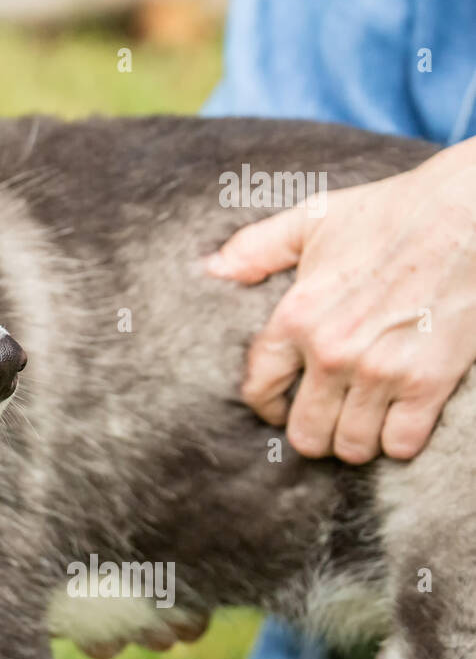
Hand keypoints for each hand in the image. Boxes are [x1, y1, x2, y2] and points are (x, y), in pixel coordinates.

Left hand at [206, 138, 475, 463]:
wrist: (468, 214)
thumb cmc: (388, 214)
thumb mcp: (311, 219)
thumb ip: (255, 248)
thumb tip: (208, 270)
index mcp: (297, 317)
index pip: (259, 390)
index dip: (267, 406)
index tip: (280, 407)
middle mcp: (332, 351)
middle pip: (304, 432)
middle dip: (311, 432)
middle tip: (325, 420)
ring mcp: (381, 370)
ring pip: (351, 445)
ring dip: (354, 441)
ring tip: (360, 423)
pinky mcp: (429, 381)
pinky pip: (401, 444)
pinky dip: (398, 442)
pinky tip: (398, 422)